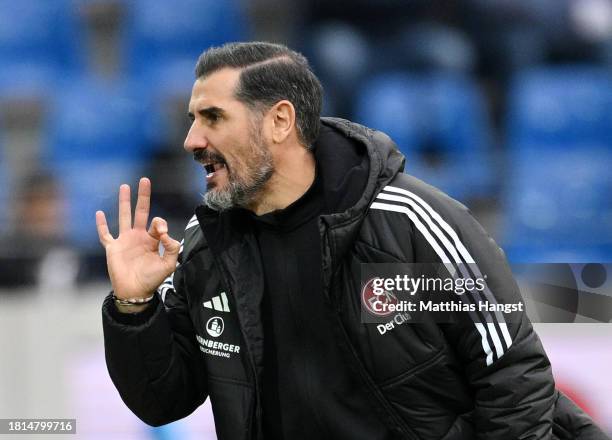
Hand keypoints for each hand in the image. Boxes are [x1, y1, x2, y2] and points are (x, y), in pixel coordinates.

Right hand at [96, 177, 180, 299]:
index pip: (157, 223)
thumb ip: (172, 248)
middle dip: (142, 196)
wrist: (135, 292)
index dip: (160, 224)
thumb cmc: (152, 279)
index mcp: (152, 239)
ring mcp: (124, 241)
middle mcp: (138, 237)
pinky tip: (99, 213)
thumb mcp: (169, 264)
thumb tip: (164, 232)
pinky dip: (101, 224)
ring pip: (123, 216)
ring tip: (125, 186)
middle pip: (140, 211)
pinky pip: (105, 234)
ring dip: (123, 202)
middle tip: (145, 180)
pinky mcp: (112, 248)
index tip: (162, 234)